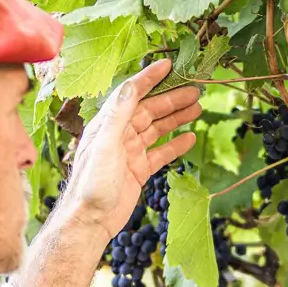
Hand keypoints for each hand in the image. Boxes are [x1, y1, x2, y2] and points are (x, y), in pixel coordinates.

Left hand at [62, 58, 199, 238]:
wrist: (90, 221)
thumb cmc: (91, 185)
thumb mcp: (104, 145)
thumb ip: (118, 115)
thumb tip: (132, 86)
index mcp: (108, 124)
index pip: (131, 94)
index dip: (149, 78)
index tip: (168, 65)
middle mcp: (119, 135)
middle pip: (149, 110)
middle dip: (172, 99)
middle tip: (195, 89)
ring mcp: (130, 153)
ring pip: (157, 130)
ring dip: (176, 118)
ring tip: (197, 108)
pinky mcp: (139, 171)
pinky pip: (161, 154)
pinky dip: (176, 145)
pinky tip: (190, 137)